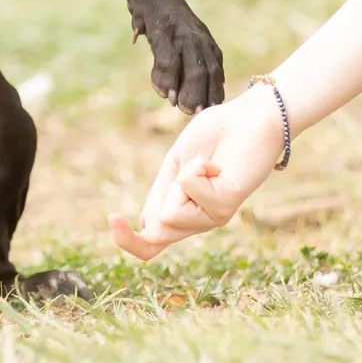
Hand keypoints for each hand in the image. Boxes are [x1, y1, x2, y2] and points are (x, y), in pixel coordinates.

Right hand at [108, 86, 285, 259]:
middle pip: (157, 233)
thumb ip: (162, 195)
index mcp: (184, 211)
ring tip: (204, 165)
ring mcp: (214, 216)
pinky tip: (215, 164)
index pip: (152, 244)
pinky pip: (190, 191)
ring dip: (180, 180)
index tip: (113, 217)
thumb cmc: (215, 137)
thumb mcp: (176, 166)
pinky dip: (195, 169)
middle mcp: (200, 220)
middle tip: (192, 167)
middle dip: (162, 195)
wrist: (248, 118)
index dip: (128, 241)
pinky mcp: (226, 205)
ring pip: (171, 214)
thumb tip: (145, 227)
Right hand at [131, 4, 224, 113]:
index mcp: (205, 41)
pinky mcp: (164, 31)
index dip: (214, 92)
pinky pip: (168, 59)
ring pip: (193, 68)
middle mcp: (198, 38)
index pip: (216, 71)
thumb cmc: (159, 17)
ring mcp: (182, 34)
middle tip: (195, 113)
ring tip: (181, 107)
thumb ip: (178, 63)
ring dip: (189, 90)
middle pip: (208, 72)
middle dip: (204, 95)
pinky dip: (165, 78)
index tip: (210, 111)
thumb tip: (174, 92)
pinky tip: (161, 90)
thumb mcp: (175, 38)